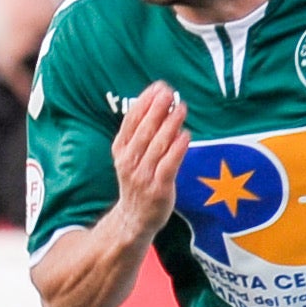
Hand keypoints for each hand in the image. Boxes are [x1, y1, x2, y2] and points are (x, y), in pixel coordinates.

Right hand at [108, 80, 186, 242]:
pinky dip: (176, 149)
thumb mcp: (131, 157)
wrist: (134, 219)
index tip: (157, 87)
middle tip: (169, 92)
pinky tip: (185, 135)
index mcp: (120, 151)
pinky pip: (168, 165)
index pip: (130, 122)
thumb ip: (143, 135)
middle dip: (156, 110)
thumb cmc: (138, 182)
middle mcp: (128, 162)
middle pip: (143, 131)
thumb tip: (162, 107)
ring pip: (156, 146)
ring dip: (169, 125)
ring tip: (181, 107)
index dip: (143, 103)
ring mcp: (142, 176)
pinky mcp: (158, 189)